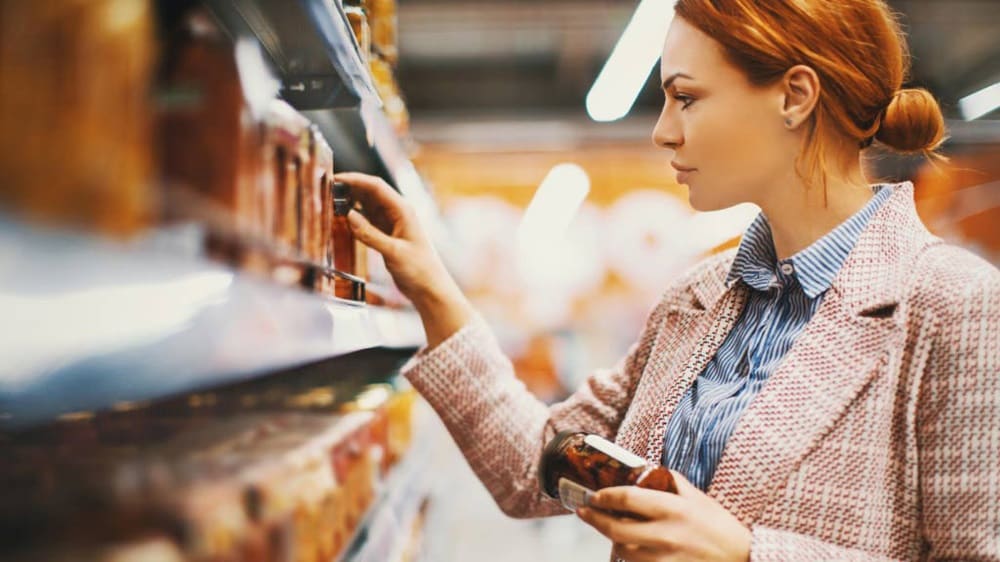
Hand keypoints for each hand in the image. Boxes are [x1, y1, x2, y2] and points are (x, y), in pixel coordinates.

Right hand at [333, 172, 473, 347]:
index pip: (376, 186)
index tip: (336, 179)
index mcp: (403, 210)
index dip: (355, 180)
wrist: (430, 288)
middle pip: (370, 192)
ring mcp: (392, 223)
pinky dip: (355, 217)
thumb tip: (348, 216)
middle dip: (350, 188)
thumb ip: (370, 234)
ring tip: (332, 201)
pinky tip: (343, 218)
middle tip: (328, 189)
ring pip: (367, 205)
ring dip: (351, 202)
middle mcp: (397, 213)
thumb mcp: (393, 252)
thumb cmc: (420, 270)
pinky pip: (368, 220)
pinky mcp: (387, 235)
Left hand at [576, 471, 750, 561]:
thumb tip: (645, 470)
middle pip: (616, 527)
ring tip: (608, 528)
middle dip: (594, 518)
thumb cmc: (719, 527)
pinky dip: (628, 555)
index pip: (626, 498)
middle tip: (584, 511)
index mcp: (673, 509)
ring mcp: (664, 558)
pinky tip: (628, 546)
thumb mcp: (697, 497)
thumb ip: (670, 481)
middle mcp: (665, 534)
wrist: (742, 559)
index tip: (594, 495)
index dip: (604, 496)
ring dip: (611, 538)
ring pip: (622, 549)